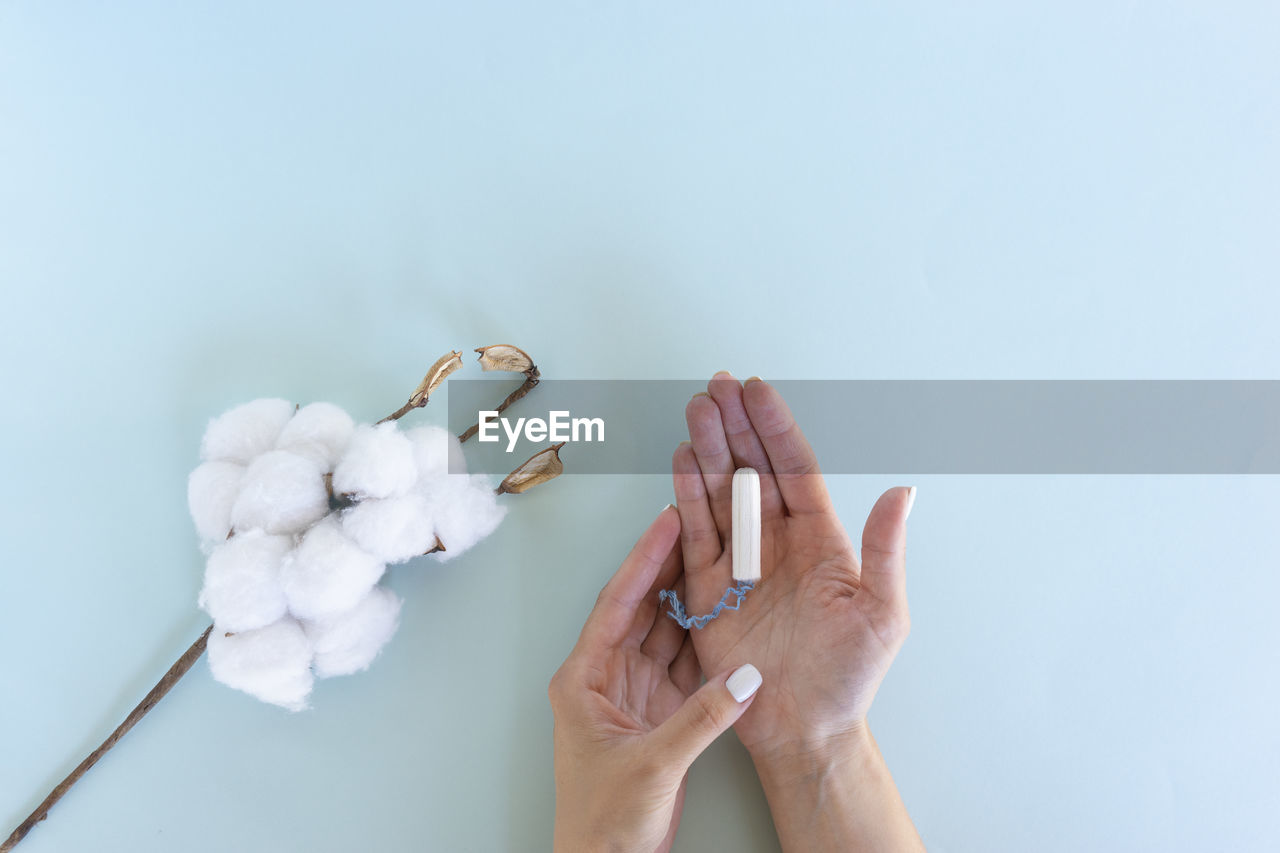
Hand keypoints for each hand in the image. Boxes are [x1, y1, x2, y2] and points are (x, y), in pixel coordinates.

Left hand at [549, 506, 762, 852]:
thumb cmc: (602, 822)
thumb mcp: (652, 765)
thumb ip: (700, 718)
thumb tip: (742, 677)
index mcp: (584, 679)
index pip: (617, 604)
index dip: (644, 561)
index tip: (668, 523)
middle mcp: (606, 679)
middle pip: (641, 609)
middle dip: (669, 569)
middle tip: (700, 528)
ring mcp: (634, 696)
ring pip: (664, 634)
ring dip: (689, 601)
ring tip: (718, 560)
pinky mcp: (659, 716)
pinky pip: (684, 666)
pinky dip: (704, 642)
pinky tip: (723, 618)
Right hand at [672, 374, 914, 764]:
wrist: (806, 729)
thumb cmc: (850, 677)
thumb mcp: (883, 615)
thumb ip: (885, 552)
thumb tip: (902, 494)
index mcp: (821, 540)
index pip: (795, 470)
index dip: (775, 429)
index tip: (758, 392)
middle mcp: (779, 542)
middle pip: (752, 470)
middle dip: (735, 426)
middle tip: (717, 385)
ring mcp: (742, 563)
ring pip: (720, 493)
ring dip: (708, 450)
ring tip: (696, 410)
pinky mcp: (710, 589)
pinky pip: (696, 534)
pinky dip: (686, 496)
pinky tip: (681, 461)